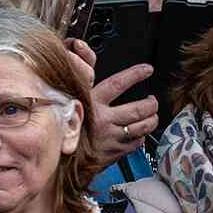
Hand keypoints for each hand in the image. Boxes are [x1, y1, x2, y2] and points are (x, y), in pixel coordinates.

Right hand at [76, 44, 160, 170]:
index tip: (147, 69)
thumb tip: (82, 53)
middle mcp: (104, 121)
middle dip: (151, 104)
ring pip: (142, 127)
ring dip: (152, 119)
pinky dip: (142, 136)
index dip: (135, 75)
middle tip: (153, 100)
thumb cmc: (64, 127)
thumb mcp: (70, 99)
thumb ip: (82, 80)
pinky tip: (141, 132)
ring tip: (153, 114)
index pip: (118, 84)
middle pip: (138, 109)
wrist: (59, 159)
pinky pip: (136, 143)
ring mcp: (111, 138)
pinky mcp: (114, 152)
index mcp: (92, 104)